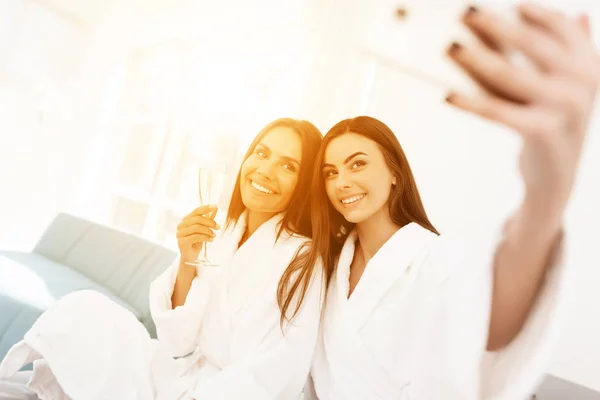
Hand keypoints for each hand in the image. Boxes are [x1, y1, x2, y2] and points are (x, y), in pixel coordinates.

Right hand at [176, 205, 219, 262]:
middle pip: (197, 219)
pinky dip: (206, 237)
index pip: (196, 211)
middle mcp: (181, 225)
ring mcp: (180, 233)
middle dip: (210, 222)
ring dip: (208, 231)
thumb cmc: (196, 242)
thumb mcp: (204, 229)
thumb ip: (208, 219)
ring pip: (197, 227)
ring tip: (214, 235)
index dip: (206, 208)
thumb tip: (215, 209)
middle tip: (218, 227)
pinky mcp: (182, 242)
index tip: (216, 206)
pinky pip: (196, 236)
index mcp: (186, 220)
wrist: (191, 256)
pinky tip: (210, 240)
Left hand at [446, 3, 599, 223]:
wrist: (556, 177)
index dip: (532, 12)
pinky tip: (448, 95)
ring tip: (448, 47)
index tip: (507, 4)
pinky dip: (471, 103)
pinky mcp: (542, 131)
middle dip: (494, 25)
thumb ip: (550, 51)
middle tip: (463, 11)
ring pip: (510, 75)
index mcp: (589, 64)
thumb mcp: (559, 85)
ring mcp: (564, 107)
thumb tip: (555, 13)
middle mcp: (582, 81)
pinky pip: (497, 111)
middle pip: (530, 43)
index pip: (558, 25)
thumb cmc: (550, 123)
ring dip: (475, 58)